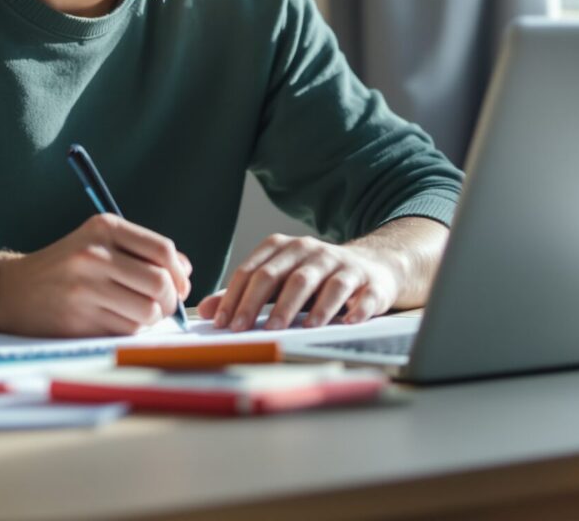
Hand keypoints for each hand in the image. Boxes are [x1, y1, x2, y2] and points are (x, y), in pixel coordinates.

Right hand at [0, 215, 191, 336]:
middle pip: (160, 283)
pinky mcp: (80, 319)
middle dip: (170, 300)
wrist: (12, 290)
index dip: (180, 273)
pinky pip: (126, 330)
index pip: (163, 250)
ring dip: (152, 319)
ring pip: (147, 311)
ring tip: (139, 314)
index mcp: (103, 228)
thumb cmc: (64, 267)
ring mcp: (86, 288)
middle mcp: (94, 255)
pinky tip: (117, 321)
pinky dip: (130, 330)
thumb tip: (186, 271)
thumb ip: (142, 251)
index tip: (180, 284)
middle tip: (164, 305)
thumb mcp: (98, 244)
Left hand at [197, 233, 400, 331]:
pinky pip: (358, 293)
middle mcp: (310, 251)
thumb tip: (206, 310)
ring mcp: (340, 263)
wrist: (373, 267)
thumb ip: (245, 295)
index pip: (253, 270)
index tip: (222, 323)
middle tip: (244, 328)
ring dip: (297, 307)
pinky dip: (352, 308)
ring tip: (284, 330)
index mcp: (284, 249)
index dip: (235, 296)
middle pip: (280, 275)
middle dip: (259, 303)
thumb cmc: (317, 279)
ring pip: (314, 281)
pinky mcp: (366, 279)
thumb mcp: (280, 281)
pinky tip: (345, 323)